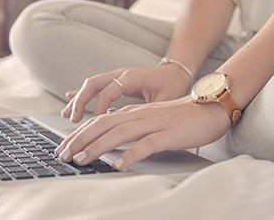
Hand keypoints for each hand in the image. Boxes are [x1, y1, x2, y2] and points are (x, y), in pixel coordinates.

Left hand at [55, 96, 230, 169]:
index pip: (98, 121)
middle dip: (79, 140)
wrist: (211, 107)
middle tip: (62, 155)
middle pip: (102, 125)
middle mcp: (139, 116)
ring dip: (97, 147)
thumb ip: (131, 128)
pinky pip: (146, 144)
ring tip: (81, 160)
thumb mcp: (151, 120)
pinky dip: (130, 155)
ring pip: (118, 134)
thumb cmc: (181, 118)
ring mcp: (153, 123)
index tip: (63, 148)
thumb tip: (110, 143)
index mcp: (133, 113)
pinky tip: (118, 165)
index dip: (78, 134)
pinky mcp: (168, 134)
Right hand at [62, 65, 192, 122]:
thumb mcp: (165, 99)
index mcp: (132, 77)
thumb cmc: (173, 85)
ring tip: (67, 116)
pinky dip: (82, 94)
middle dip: (80, 102)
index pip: (109, 91)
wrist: (177, 71)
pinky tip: (70, 100)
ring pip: (91, 85)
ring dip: (78, 100)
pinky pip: (95, 87)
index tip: (95, 124)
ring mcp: (116, 76)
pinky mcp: (115, 81)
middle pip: (93, 84)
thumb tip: (137, 128)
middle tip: (73, 120)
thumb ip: (150, 110)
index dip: (100, 108)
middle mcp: (121, 74)